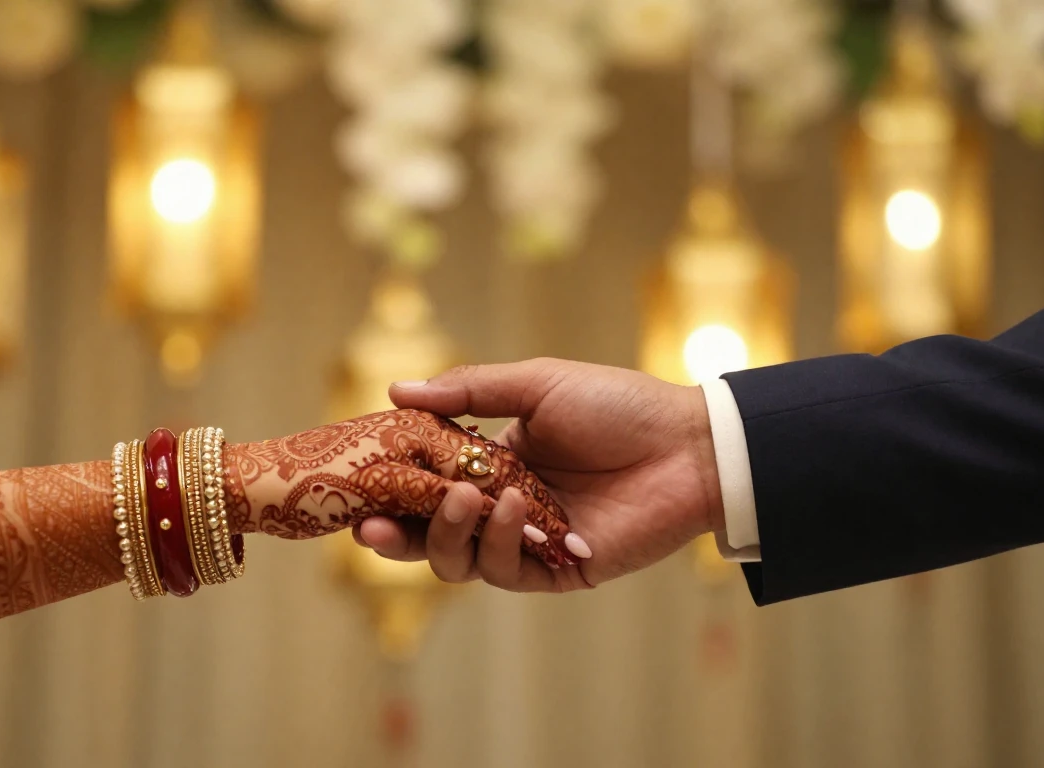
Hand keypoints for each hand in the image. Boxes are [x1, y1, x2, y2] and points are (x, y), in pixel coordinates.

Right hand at [353, 359, 723, 591]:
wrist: (689, 444)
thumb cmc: (617, 406)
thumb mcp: (536, 385)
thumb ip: (468, 392)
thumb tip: (395, 389)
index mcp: (490, 462)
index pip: (423, 484)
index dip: (387, 488)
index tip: (354, 484)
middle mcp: (501, 506)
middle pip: (429, 535)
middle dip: (395, 535)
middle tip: (372, 526)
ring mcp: (528, 542)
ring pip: (460, 561)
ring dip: (450, 532)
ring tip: (466, 496)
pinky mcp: (559, 571)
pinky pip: (508, 571)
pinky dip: (503, 541)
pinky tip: (516, 507)